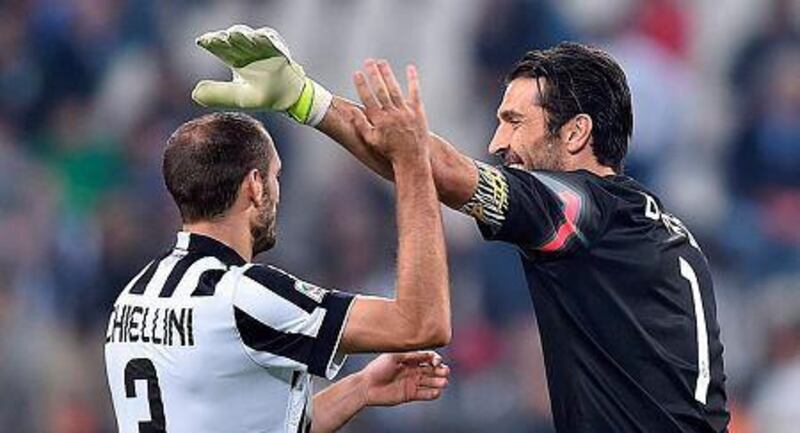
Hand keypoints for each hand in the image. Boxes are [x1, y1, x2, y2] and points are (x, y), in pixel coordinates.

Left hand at [192, 24, 331, 124]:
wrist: (288, 98)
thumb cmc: (263, 96)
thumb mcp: (239, 97)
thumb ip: (219, 94)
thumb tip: (193, 93)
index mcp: (235, 60)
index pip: (219, 48)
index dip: (210, 43)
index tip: (202, 41)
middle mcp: (247, 51)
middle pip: (233, 40)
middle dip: (226, 37)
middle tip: (219, 38)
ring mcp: (262, 48)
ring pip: (251, 37)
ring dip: (243, 35)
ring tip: (236, 34)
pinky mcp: (278, 49)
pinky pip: (272, 41)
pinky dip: (266, 38)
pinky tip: (259, 37)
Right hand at [350, 59, 430, 162]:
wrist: (412, 159)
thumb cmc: (389, 151)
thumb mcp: (371, 140)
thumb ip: (360, 124)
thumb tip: (350, 110)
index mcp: (379, 121)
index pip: (368, 99)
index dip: (361, 85)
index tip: (356, 73)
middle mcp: (392, 114)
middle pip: (381, 90)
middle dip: (373, 74)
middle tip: (368, 61)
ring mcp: (405, 112)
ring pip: (395, 89)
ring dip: (388, 74)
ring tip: (382, 62)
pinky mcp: (418, 112)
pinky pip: (415, 93)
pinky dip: (412, 80)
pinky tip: (410, 68)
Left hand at [358, 351, 449, 406]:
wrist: (366, 386)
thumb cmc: (377, 368)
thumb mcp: (394, 356)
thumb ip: (410, 355)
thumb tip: (426, 353)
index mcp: (409, 359)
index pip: (427, 357)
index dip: (435, 359)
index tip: (436, 361)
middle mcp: (413, 371)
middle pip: (432, 370)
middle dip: (440, 370)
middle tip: (445, 371)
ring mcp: (412, 383)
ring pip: (431, 382)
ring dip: (439, 382)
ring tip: (443, 382)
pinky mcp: (410, 394)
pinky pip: (425, 394)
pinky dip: (432, 394)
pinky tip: (437, 392)